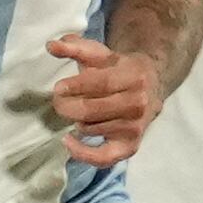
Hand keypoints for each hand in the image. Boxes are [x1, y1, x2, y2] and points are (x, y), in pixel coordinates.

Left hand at [45, 31, 158, 164]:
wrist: (151, 86)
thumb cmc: (117, 68)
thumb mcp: (98, 53)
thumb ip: (75, 47)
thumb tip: (51, 45)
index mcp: (133, 76)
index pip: (100, 83)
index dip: (75, 86)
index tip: (58, 87)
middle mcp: (138, 103)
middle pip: (91, 110)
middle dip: (67, 106)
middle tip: (58, 101)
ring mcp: (135, 126)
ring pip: (91, 128)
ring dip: (77, 121)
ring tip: (77, 112)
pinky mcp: (131, 146)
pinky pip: (104, 157)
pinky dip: (83, 153)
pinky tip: (68, 141)